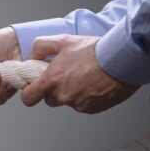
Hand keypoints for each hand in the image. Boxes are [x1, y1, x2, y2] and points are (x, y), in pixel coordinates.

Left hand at [20, 34, 138, 113]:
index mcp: (51, 81)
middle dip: (54, 90)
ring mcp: (78, 104)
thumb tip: (33, 56)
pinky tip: (93, 83)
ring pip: (67, 102)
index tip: (35, 87)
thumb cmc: (93, 50)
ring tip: (84, 76)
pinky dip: (86, 97)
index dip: (30, 93)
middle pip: (49, 99)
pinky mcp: (92, 109)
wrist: (121, 60)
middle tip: (66, 75)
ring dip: (71, 93)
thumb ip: (41, 47)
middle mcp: (63, 96)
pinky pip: (82, 105)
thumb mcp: (62, 41)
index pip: (28, 98)